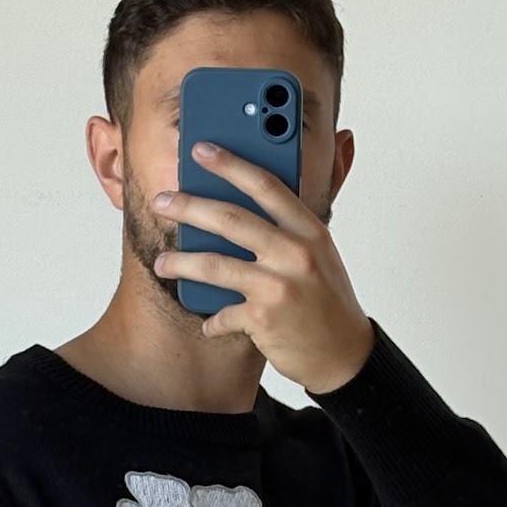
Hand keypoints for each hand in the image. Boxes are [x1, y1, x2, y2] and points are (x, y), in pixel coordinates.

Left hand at [152, 140, 375, 392]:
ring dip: (181, 262)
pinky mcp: (263, 319)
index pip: (266, 185)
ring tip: (162, 262)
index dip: (230, 164)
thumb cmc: (328, 303)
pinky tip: (209, 322)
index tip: (201, 151)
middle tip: (163, 202)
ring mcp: (278, 286)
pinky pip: (222, 314)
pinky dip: (212, 320)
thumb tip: (262, 190)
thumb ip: (294, 224)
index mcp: (309, 231)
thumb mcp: (322, 254)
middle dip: (188, 206)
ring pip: (214, 265)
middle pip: (230, 219)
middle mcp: (295, 254)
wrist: (344, 354)